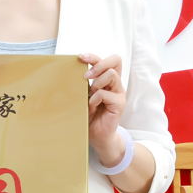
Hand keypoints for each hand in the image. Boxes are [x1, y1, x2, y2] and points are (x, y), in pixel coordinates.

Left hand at [80, 52, 127, 168]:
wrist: (96, 136)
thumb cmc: (89, 115)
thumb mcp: (85, 96)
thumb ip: (85, 84)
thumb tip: (73, 70)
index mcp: (108, 80)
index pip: (109, 60)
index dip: (95, 56)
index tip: (80, 57)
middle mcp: (116, 84)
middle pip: (116, 60)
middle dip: (98, 64)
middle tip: (86, 76)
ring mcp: (119, 93)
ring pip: (111, 75)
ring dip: (96, 83)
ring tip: (90, 96)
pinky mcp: (119, 104)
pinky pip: (105, 94)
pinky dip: (95, 99)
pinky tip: (91, 107)